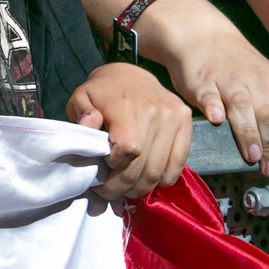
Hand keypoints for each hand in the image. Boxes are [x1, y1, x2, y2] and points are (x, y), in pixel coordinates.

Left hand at [68, 63, 192, 199]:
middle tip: (109, 192)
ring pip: (160, 171)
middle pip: (144, 167)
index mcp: (126, 106)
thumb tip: (89, 125)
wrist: (130, 75)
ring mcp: (174, 117)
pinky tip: (146, 179)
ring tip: (126, 188)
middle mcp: (155, 111)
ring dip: (141, 188)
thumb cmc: (101, 93)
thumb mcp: (81, 98)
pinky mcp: (186, 122)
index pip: (129, 149)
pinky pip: (178, 164)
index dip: (115, 166)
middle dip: (123, 188)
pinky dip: (162, 179)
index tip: (103, 166)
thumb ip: (81, 114)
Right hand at [136, 0, 268, 177]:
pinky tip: (216, 119)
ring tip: (251, 155)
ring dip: (248, 132)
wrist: (202, 36)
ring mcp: (227, 79)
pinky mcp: (201, 80)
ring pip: (242, 106)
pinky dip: (213, 106)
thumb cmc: (237, 67)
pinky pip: (209, 94)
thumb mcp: (265, 82)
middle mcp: (254, 81)